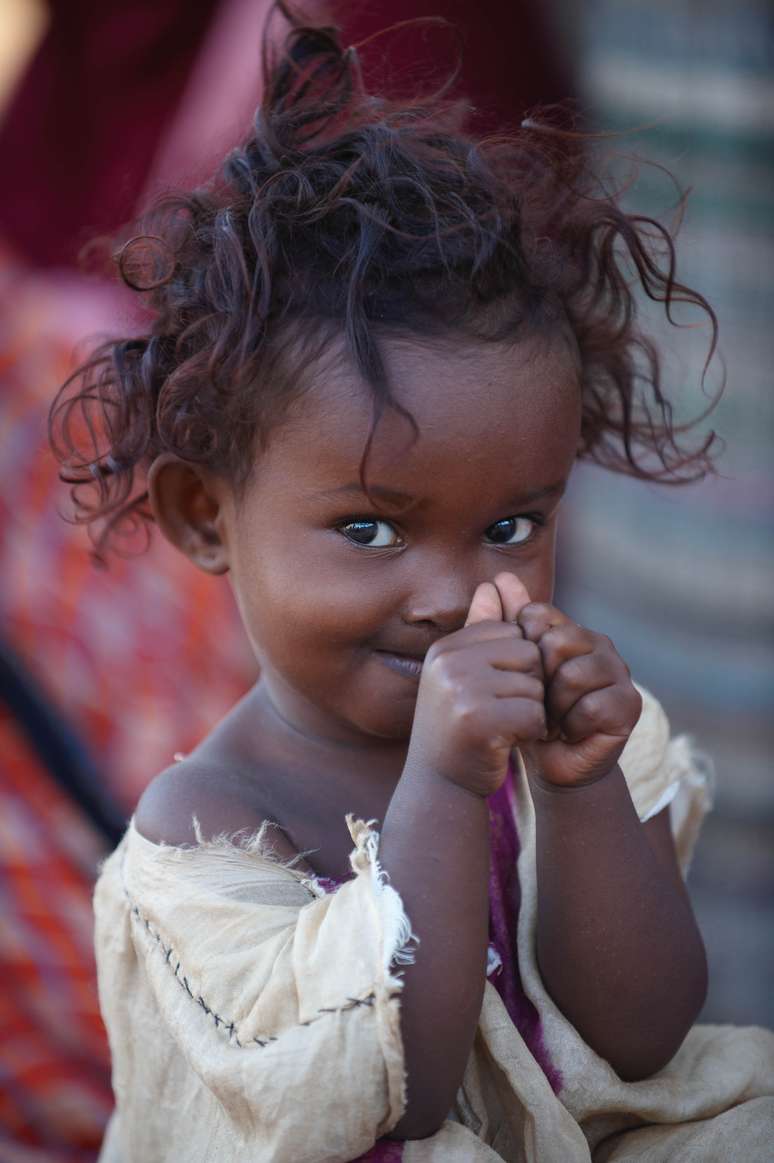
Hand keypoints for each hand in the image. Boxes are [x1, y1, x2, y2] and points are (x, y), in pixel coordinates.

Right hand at [405, 577, 546, 797]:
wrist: (440, 785)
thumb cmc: (459, 728)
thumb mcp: (465, 675)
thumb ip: (482, 631)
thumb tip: (493, 584)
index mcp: (446, 648)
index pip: (512, 633)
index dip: (516, 666)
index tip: (494, 691)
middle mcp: (448, 664)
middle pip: (528, 655)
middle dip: (527, 687)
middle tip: (499, 712)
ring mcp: (461, 691)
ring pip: (534, 686)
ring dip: (529, 712)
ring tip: (499, 728)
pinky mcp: (479, 721)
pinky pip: (534, 714)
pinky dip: (530, 732)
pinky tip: (506, 742)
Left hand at [498, 578, 641, 787]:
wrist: (552, 764)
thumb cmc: (528, 713)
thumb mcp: (505, 669)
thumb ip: (496, 625)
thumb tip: (496, 579)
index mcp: (567, 629)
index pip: (536, 614)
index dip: (519, 648)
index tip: (520, 677)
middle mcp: (598, 643)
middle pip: (556, 641)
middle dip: (537, 681)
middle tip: (537, 704)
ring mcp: (618, 671)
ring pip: (573, 675)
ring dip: (554, 707)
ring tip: (552, 719)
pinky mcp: (630, 703)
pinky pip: (591, 707)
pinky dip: (572, 726)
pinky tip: (571, 733)